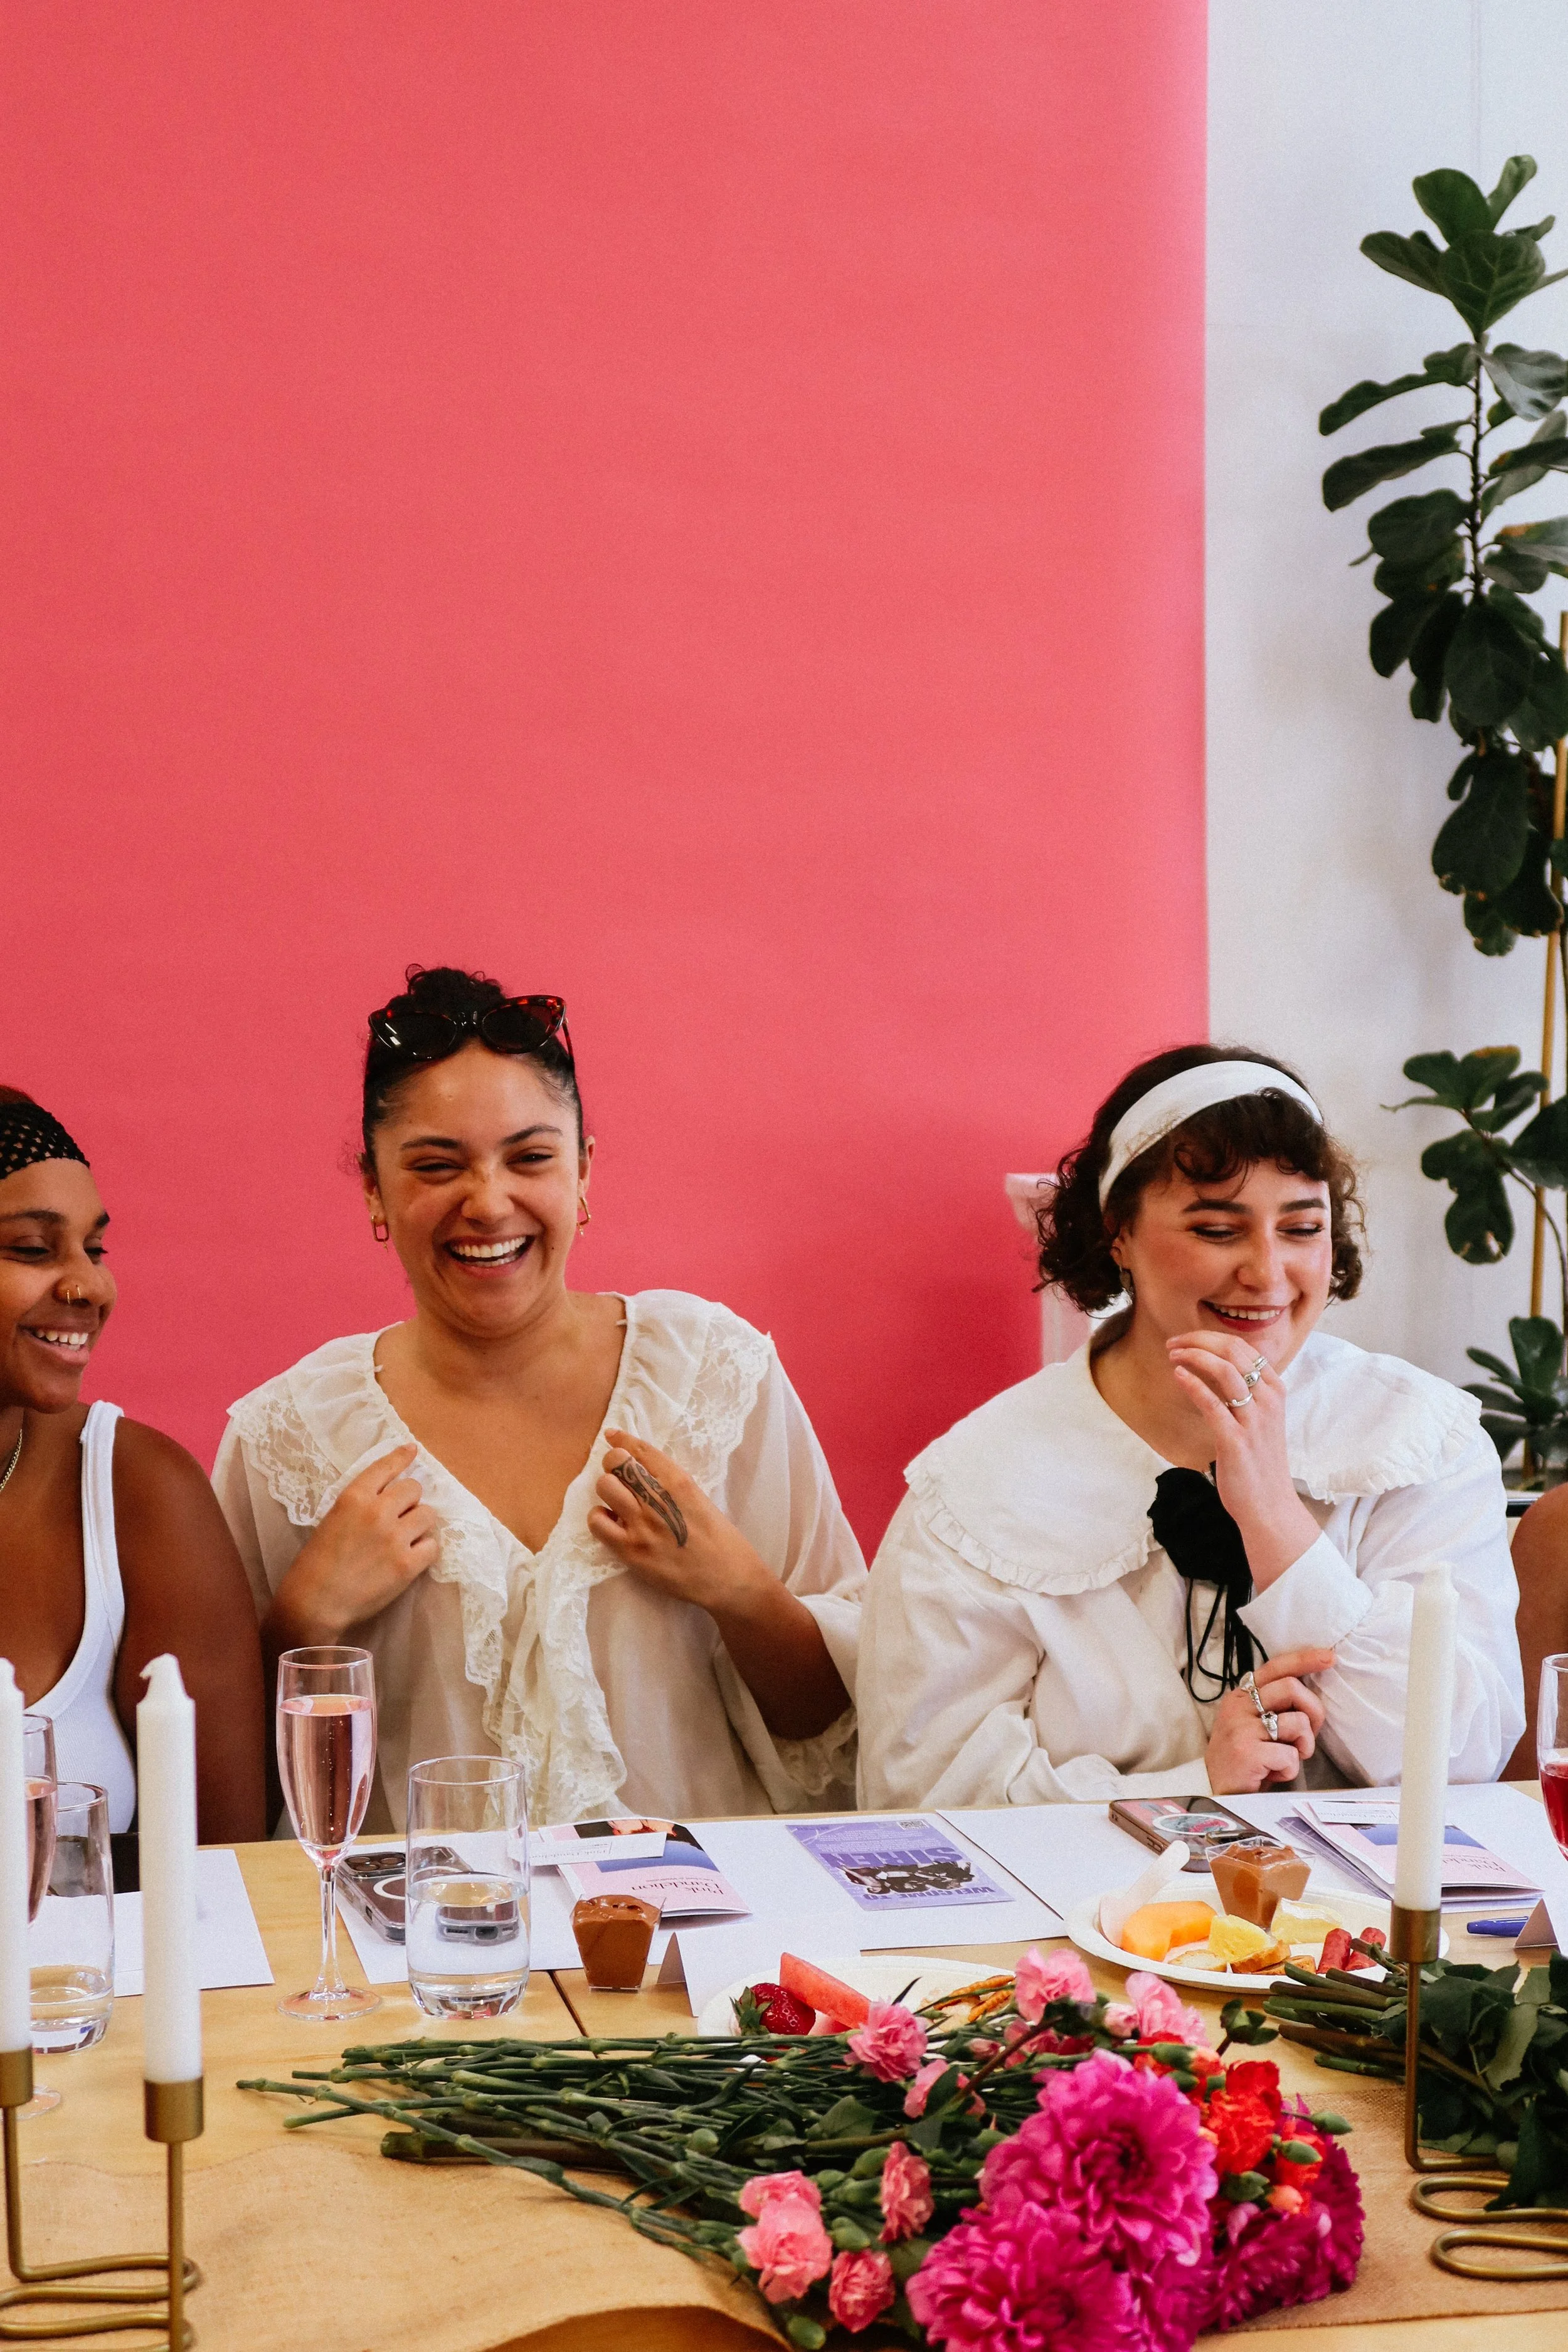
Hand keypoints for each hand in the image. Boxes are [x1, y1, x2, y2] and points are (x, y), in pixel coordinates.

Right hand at [269, 1444, 438, 1642]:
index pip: (385, 1468)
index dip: (401, 1458)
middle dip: (410, 1501)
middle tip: (401, 1518)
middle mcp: (377, 1511)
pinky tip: (412, 1557)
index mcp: (353, 1498)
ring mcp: (395, 1538)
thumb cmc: (315, 1564)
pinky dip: (425, 1550)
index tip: (412, 1450)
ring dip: (420, 1524)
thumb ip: (359, 1505)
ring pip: (428, 1515)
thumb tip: (388, 1498)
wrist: (314, 1603)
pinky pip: (432, 1546)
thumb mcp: (332, 1520)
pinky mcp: (407, 1565)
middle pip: (414, 1489)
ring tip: (407, 1538)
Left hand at [588, 1429, 768, 1613]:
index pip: (641, 1450)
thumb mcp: (700, 1500)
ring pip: (604, 1487)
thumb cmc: (720, 1540)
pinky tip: (612, 1522)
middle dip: (613, 1464)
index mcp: (679, 1482)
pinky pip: (597, 1523)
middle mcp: (658, 1499)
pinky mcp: (630, 1551)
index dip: (622, 1440)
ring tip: (617, 1501)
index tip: (613, 1436)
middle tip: (619, 1476)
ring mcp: (641, 1525)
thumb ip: (672, 1485)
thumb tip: (642, 1473)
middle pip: (616, 1463)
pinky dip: (600, 1518)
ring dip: (608, 1490)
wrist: (726, 1579)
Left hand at [1167, 1331, 1321, 1589]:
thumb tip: (1214, 1367)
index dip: (1211, 1337)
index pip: (1244, 1347)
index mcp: (1275, 1391)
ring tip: (1172, 1355)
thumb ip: (1245, 1393)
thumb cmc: (1259, 1462)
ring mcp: (1254, 1420)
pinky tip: (1178, 1375)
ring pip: (1224, 1370)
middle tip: (1173, 1343)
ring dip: (1193, 1356)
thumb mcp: (1259, 1419)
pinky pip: (1212, 1403)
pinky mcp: (1236, 1440)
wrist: (1270, 1505)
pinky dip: (1193, 1384)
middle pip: (1233, 1352)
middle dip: (1198, 1340)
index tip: (1187, 1339)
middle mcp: (1269, 1400)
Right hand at [1203, 1644, 1334, 1791]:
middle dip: (1313, 1711)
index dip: (1304, 1659)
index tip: (1329, 1657)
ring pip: (1297, 1722)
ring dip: (1303, 1746)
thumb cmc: (1243, 1760)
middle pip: (1292, 1687)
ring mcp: (1242, 1728)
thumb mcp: (1255, 1726)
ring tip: (1286, 1758)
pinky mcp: (1247, 1752)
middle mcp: (1239, 1706)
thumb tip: (1311, 1699)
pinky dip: (1290, 1769)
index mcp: (1242, 1696)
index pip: (1275, 1667)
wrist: (1214, 1791)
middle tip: (1306, 1736)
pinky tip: (1275, 1773)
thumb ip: (1276, 1708)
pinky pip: (1290, 1755)